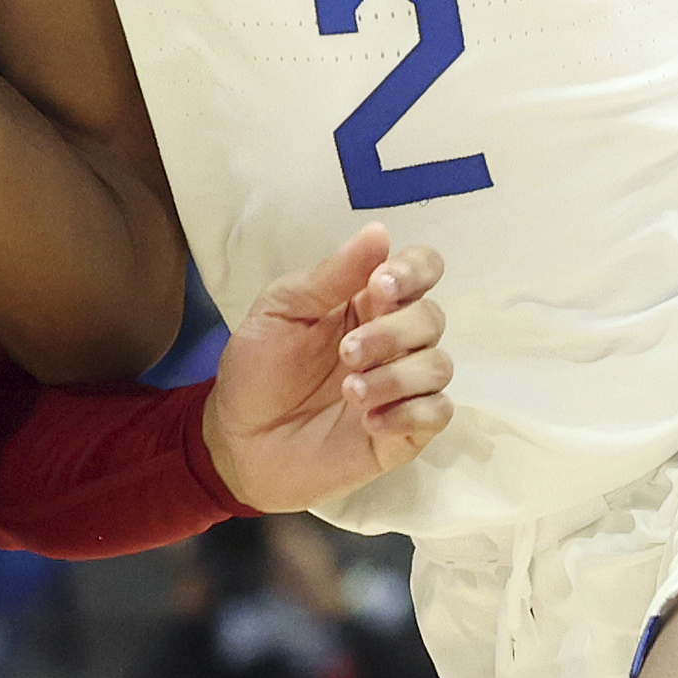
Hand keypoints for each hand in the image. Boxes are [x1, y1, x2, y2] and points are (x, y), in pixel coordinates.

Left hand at [203, 228, 454, 511]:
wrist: (239, 445)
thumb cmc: (257, 371)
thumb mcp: (280, 312)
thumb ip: (330, 276)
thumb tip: (380, 232)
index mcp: (369, 301)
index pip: (422, 268)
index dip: (415, 270)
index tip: (382, 285)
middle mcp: (395, 339)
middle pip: (431, 318)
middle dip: (392, 333)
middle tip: (346, 353)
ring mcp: (403, 387)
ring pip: (439, 365)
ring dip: (397, 376)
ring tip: (349, 393)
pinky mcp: (405, 432)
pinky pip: (438, 413)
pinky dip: (409, 414)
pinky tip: (369, 422)